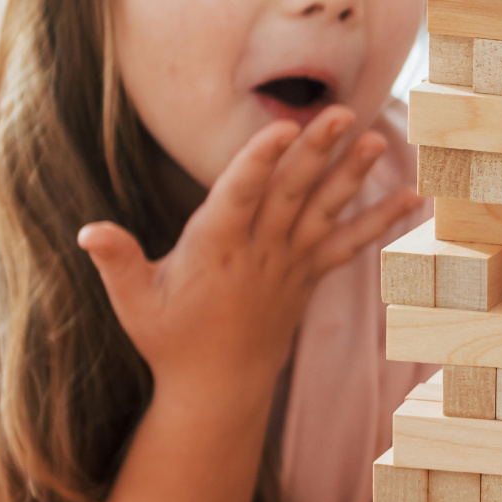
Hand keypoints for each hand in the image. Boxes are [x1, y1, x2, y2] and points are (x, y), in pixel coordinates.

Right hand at [77, 106, 415, 395]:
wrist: (219, 387)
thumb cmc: (170, 339)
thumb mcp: (134, 302)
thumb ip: (116, 262)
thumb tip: (87, 231)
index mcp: (215, 249)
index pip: (239, 197)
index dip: (260, 162)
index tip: (280, 130)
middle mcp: (260, 252)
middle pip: (290, 194)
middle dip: (315, 152)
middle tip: (340, 113)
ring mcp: (290, 263)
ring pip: (324, 212)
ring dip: (352, 176)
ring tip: (377, 140)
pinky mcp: (310, 274)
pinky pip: (352, 244)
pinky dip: (382, 220)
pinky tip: (414, 196)